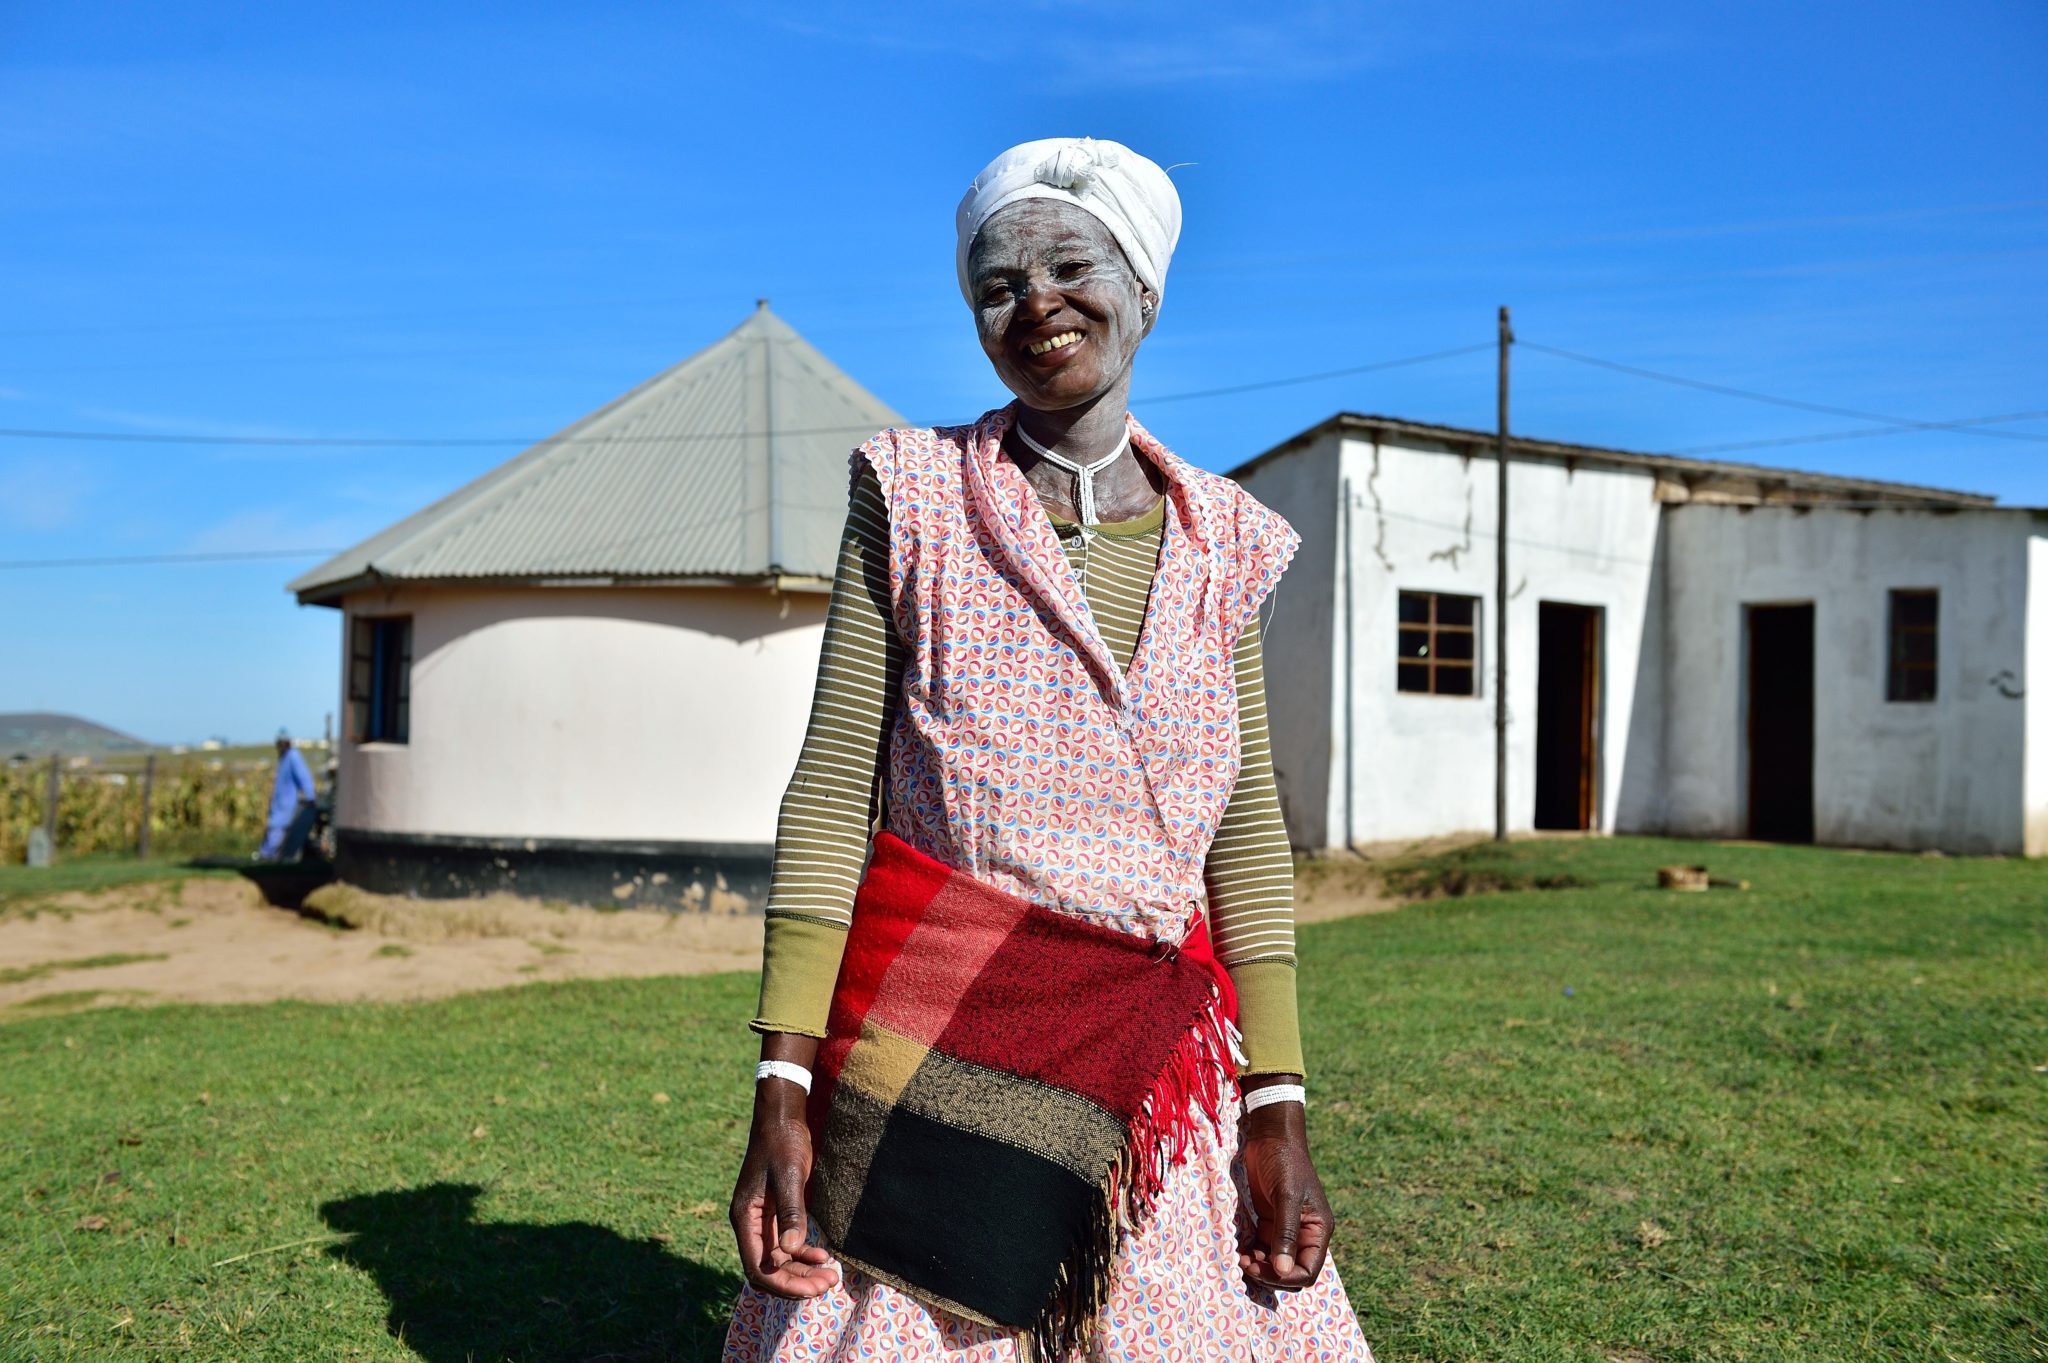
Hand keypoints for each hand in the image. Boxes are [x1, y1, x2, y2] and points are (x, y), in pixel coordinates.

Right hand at [728, 1074, 838, 1298]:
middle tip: (829, 1284)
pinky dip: (802, 1254)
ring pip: (778, 1260)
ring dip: (801, 1271)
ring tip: (830, 1275)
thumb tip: (791, 1251)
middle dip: (796, 1282)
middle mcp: (749, 1224)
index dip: (784, 1284)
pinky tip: (822, 1255)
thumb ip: (791, 1212)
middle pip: (768, 1269)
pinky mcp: (775, 1214)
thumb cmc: (783, 1143)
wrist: (782, 1118)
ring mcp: (761, 1220)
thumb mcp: (790, 1176)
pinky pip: (785, 1245)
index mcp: (744, 1218)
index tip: (813, 1288)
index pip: (758, 1268)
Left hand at [1233, 1082, 1332, 1290]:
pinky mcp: (1268, 1222)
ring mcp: (1285, 1230)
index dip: (1285, 1278)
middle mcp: (1304, 1234)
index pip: (1307, 1271)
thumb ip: (1286, 1233)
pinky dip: (1249, 1253)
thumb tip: (1283, 1271)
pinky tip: (1237, 1247)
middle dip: (1269, 1274)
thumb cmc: (1285, 1162)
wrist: (1271, 1136)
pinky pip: (1260, 1249)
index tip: (1260, 1268)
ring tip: (1238, 1256)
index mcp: (1317, 1231)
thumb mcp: (1286, 1196)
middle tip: (1245, 1263)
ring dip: (1257, 1266)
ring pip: (1273, 1263)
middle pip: (1290, 1273)